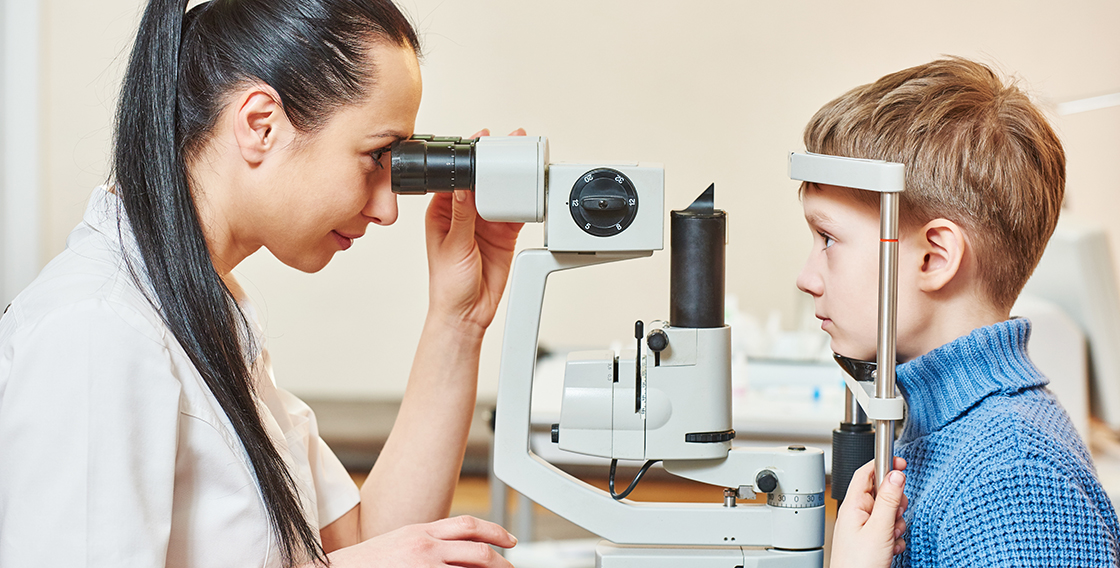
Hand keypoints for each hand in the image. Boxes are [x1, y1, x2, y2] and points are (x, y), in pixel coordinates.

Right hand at [327, 515, 516, 566]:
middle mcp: (425, 547)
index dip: (495, 532)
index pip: (468, 525)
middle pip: (478, 550)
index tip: (510, 541)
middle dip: (501, 562)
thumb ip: (428, 542)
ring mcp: (422, 566)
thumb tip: (457, 549)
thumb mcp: (401, 541)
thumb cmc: (367, 562)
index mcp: (422, 531)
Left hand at [424, 128, 525, 333]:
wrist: (467, 313)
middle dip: (494, 164)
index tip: (481, 142)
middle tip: (510, 144)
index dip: (468, 159)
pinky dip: (525, 204)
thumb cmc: (447, 284)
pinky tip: (532, 193)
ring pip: (500, 195)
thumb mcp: (453, 245)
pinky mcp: (503, 235)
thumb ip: (462, 214)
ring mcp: (485, 224)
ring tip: (524, 163)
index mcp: (442, 211)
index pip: (456, 177)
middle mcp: (464, 214)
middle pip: (481, 182)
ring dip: (511, 181)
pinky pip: (516, 213)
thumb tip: (464, 184)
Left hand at [830, 457, 907, 567]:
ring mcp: (863, 527)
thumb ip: (889, 501)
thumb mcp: (879, 529)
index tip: (901, 463)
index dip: (884, 464)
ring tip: (891, 537)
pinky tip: (891, 548)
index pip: (866, 473)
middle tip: (896, 517)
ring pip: (888, 513)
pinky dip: (895, 537)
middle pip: (882, 493)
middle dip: (895, 504)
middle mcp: (856, 513)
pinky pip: (889, 529)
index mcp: (853, 505)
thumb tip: (895, 474)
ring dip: (896, 524)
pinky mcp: (870, 540)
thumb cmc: (858, 564)